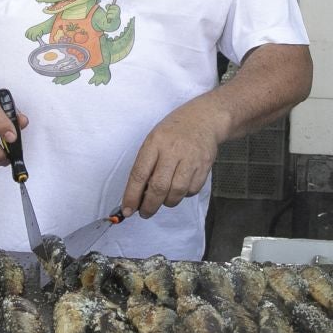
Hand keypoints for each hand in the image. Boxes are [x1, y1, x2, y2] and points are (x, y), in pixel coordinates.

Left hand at [121, 99, 227, 217]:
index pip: (139, 174)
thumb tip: (138, 195)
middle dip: (149, 206)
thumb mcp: (154, 140)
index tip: (127, 210)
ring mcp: (191, 159)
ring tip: (163, 199)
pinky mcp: (204, 166)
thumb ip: (146, 165)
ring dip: (167, 202)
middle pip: (159, 187)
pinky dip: (183, 195)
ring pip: (177, 192)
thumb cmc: (173, 132)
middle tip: (145, 213)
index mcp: (155, 143)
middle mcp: (173, 151)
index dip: (132, 195)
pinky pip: (191, 190)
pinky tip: (180, 187)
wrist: (203, 119)